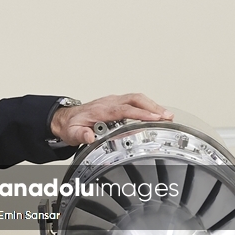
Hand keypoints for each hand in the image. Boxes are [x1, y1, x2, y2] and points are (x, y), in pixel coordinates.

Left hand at [50, 93, 172, 145]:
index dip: (140, 113)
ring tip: (168, 115)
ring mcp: (114, 101)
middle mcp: (109, 103)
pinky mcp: (117, 103)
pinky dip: (148, 105)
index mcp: (100, 110)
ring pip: (136, 98)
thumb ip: (80, 135)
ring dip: (153, 105)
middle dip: (152, 107)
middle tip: (167, 116)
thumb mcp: (72, 133)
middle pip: (134, 99)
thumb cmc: (72, 125)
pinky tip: (157, 113)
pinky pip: (135, 101)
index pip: (123, 110)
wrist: (67, 118)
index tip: (154, 118)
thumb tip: (89, 136)